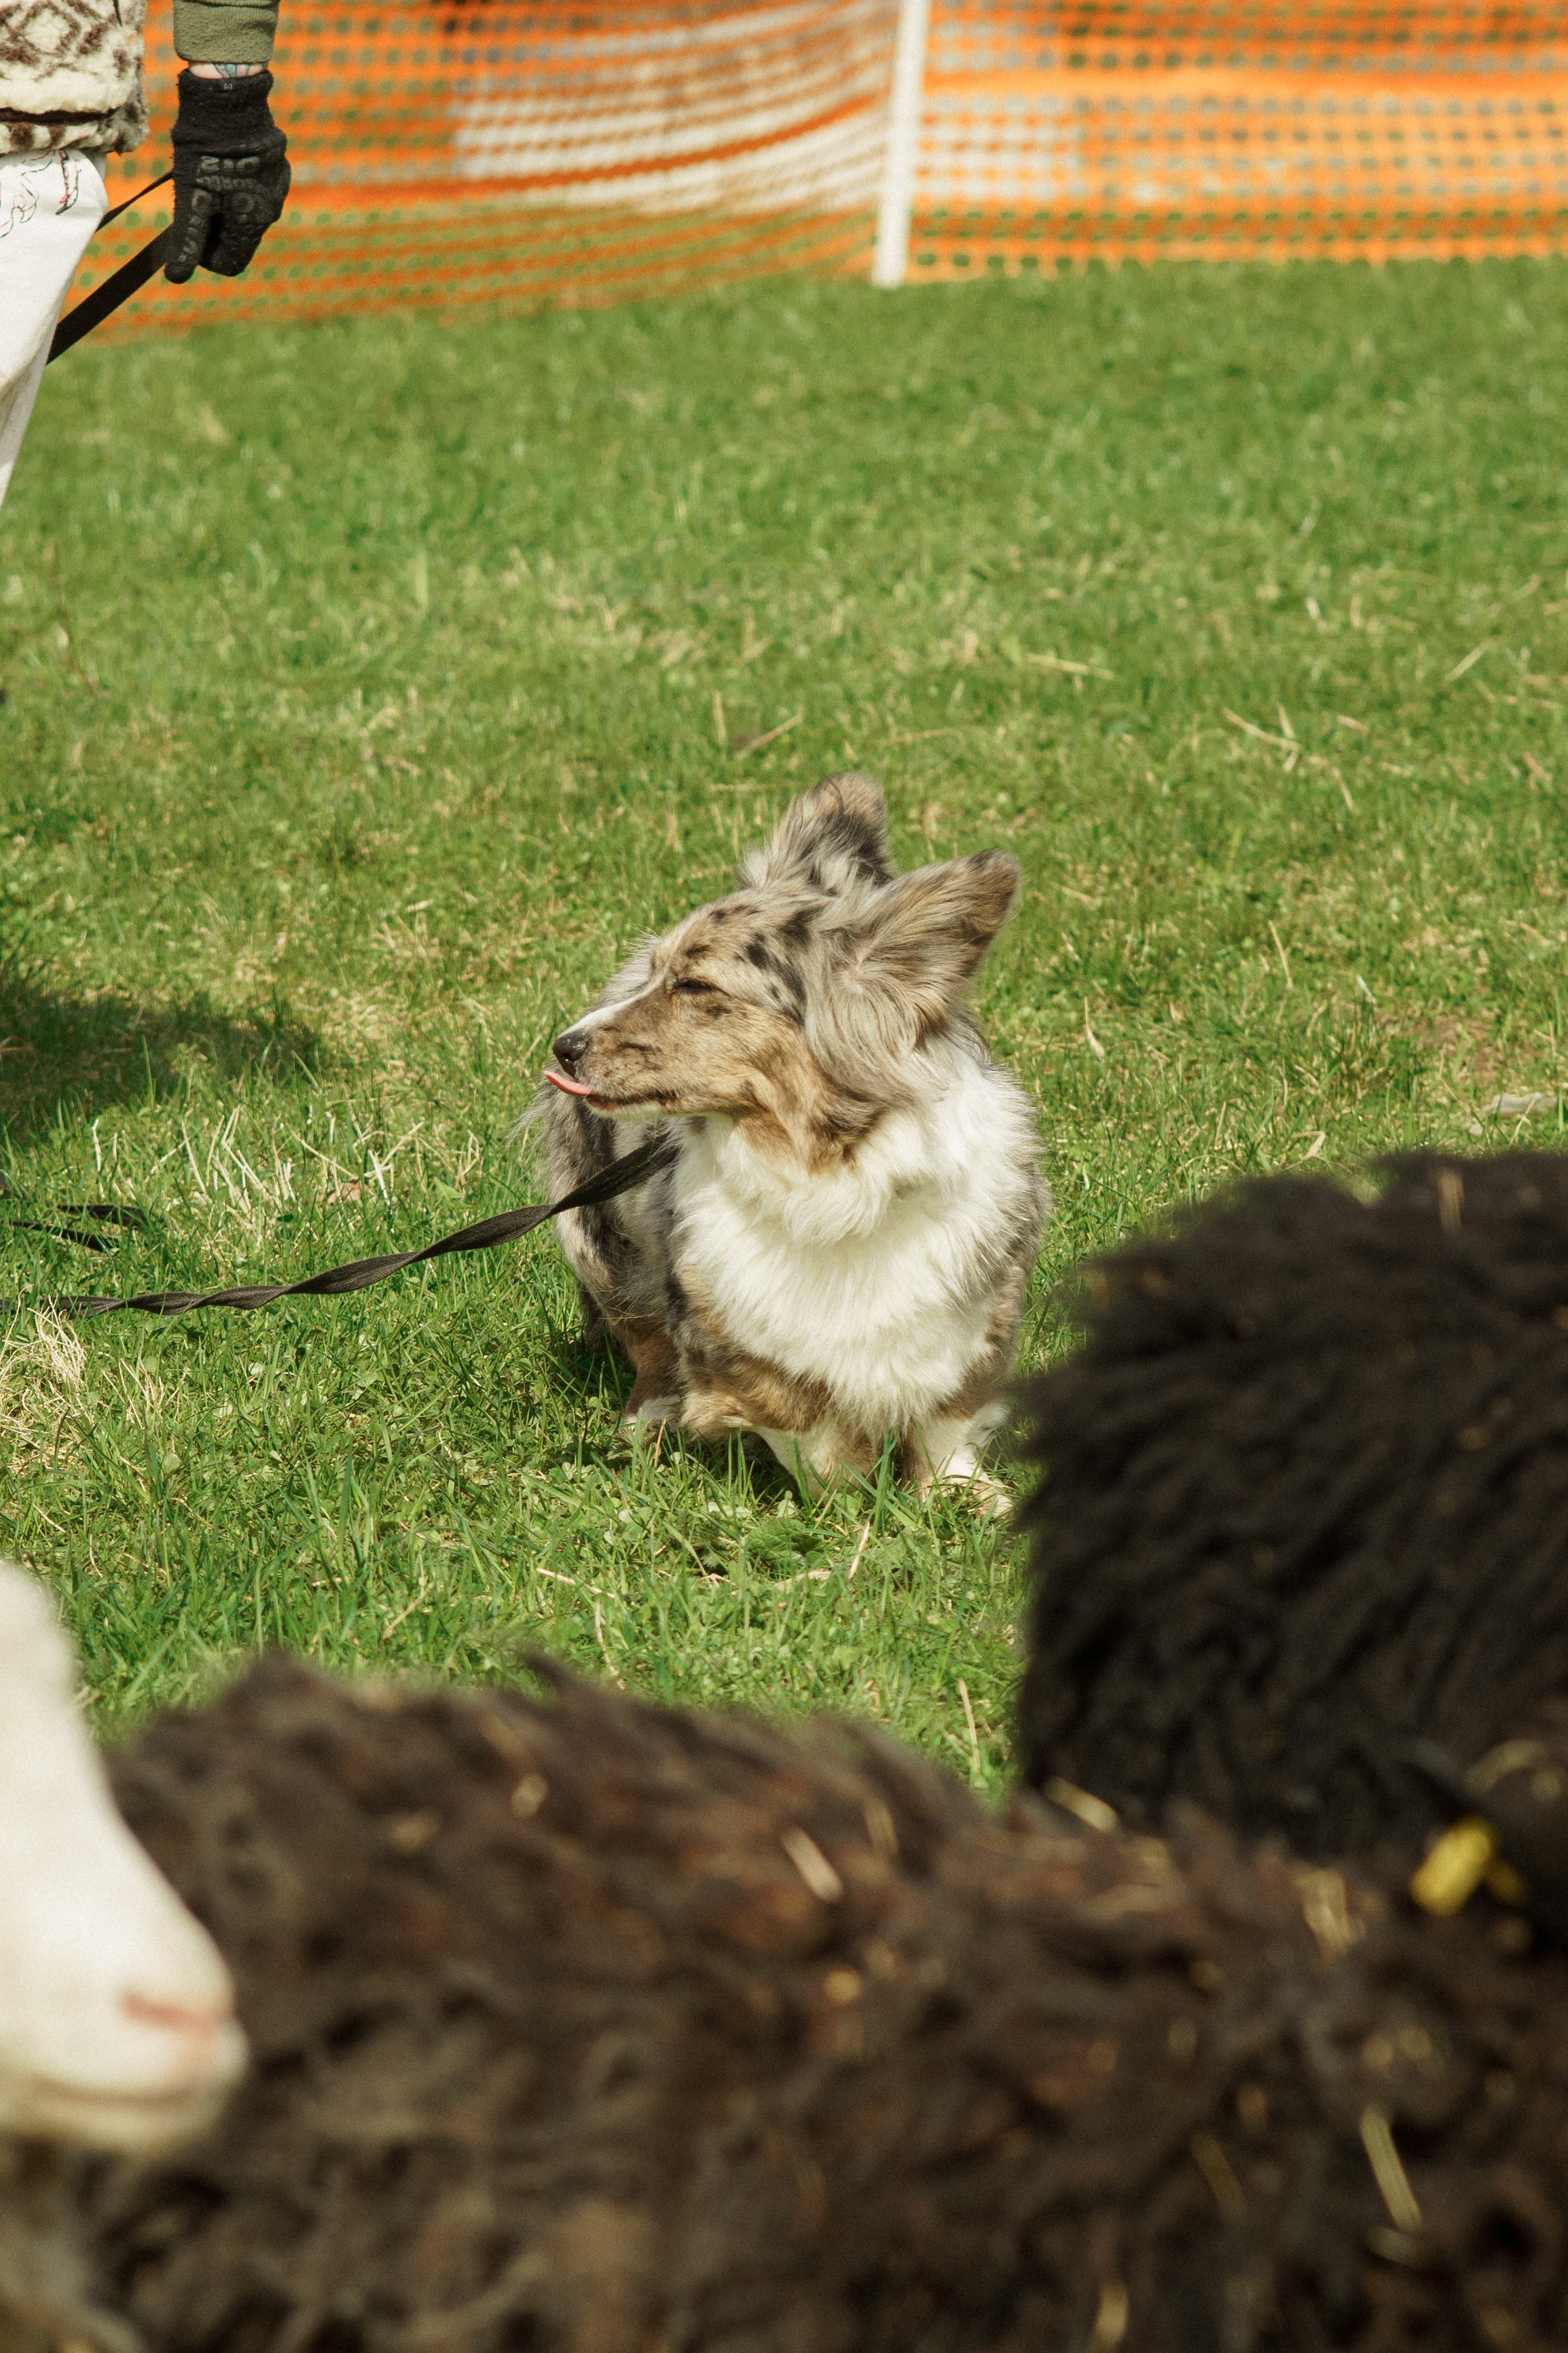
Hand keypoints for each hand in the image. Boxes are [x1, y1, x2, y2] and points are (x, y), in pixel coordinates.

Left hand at [165, 67, 289, 283]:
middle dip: (215, 229)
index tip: (189, 232)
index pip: (231, 263)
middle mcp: (272, 210)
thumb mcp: (191, 197)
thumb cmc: (206, 150)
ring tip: (207, 177)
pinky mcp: (278, 166)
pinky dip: (239, 187)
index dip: (205, 257)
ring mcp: (279, 187)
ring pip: (249, 214)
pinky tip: (225, 163)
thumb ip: (187, 239)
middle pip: (239, 239)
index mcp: (253, 223)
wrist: (228, 97)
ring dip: (226, 207)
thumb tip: (176, 277)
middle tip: (194, 199)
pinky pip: (258, 190)